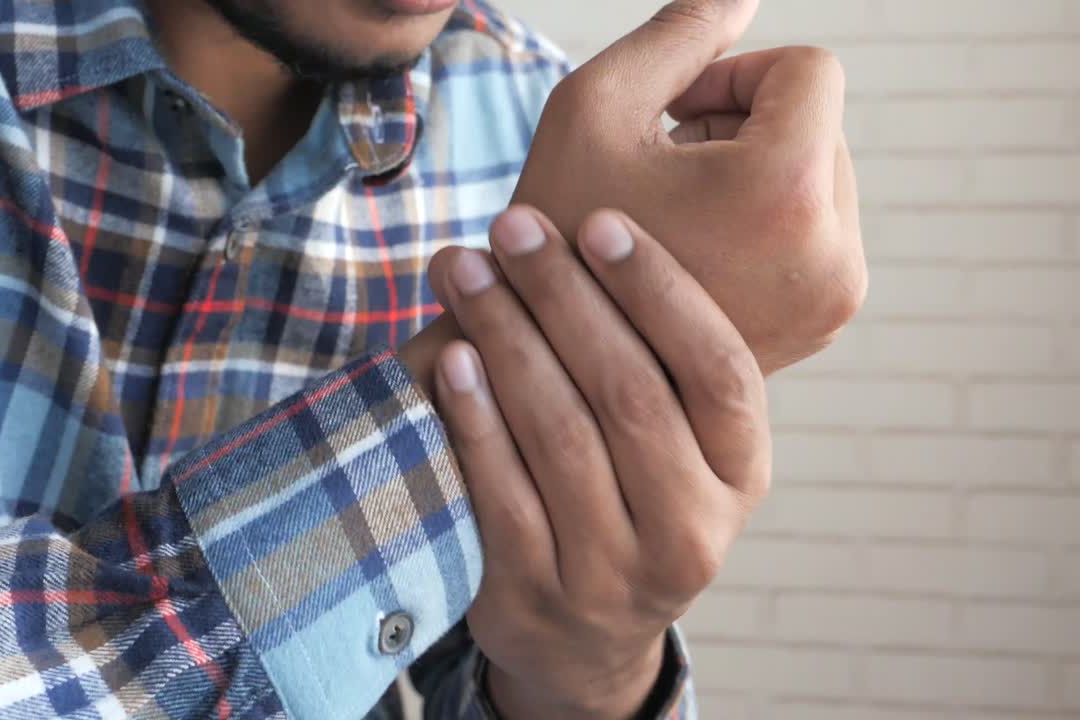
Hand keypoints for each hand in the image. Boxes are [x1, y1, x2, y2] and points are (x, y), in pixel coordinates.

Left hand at [427, 206, 770, 718]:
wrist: (584, 640)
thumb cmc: (624, 502)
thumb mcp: (674, 450)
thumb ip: (654, 363)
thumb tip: (587, 232)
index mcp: (741, 476)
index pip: (718, 372)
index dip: (660, 292)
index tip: (599, 224)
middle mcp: (693, 529)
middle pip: (631, 394)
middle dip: (564, 297)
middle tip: (512, 228)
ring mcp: (615, 573)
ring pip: (564, 436)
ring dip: (510, 339)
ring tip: (466, 272)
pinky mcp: (537, 595)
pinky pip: (504, 492)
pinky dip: (476, 418)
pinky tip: (454, 357)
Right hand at [514, 0, 864, 372]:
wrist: (543, 358)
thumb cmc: (555, 227)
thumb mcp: (592, 105)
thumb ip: (678, 32)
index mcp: (787, 193)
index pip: (810, 72)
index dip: (734, 75)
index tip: (670, 117)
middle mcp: (835, 255)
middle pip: (822, 126)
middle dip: (744, 130)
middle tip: (665, 170)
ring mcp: (834, 299)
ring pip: (821, 176)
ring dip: (753, 173)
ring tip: (676, 213)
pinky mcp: (823, 322)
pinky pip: (817, 229)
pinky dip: (765, 221)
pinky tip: (698, 245)